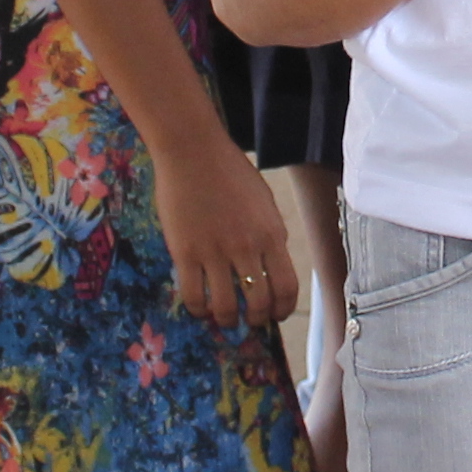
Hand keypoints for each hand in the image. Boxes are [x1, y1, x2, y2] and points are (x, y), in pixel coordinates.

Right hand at [154, 138, 304, 338]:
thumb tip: (271, 266)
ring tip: (224, 318)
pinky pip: (194, 295)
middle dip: (257, 319)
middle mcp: (247, 248)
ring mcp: (214, 252)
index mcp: (271, 234)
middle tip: (250, 320)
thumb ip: (270, 234)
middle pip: (259, 302)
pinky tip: (200, 307)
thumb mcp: (264, 202)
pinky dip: (199, 310)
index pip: (286, 287)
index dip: (283, 309)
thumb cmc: (230, 171)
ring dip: (227, 320)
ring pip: (226, 306)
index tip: (276, 315)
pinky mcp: (185, 252)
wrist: (192, 151)